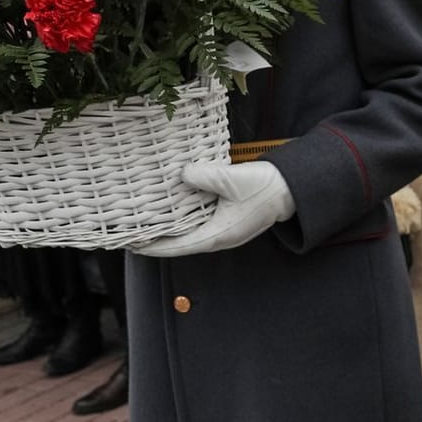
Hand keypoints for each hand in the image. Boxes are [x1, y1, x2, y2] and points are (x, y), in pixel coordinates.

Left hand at [134, 161, 294, 257]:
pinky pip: (197, 225)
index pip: (177, 247)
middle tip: (130, 232)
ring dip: (168, 231)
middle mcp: (219, 238)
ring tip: (145, 223)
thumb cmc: (265, 187)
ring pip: (187, 235)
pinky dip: (181, 221)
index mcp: (219, 235)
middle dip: (155, 239)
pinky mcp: (226, 221)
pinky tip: (170, 211)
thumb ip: (203, 176)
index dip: (153, 246)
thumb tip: (181, 174)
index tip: (131, 244)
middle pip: (179, 245)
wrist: (291, 188)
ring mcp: (223, 231)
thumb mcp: (232, 178)